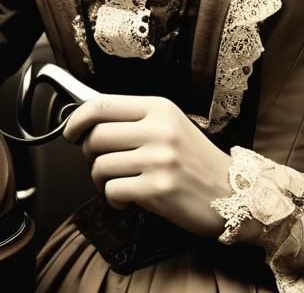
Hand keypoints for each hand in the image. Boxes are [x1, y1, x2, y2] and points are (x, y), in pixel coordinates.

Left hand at [64, 94, 236, 237]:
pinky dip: (114, 199)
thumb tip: (88, 122)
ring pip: (100, 166)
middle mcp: (158, 129)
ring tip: (119, 183)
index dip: (78, 118)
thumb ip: (134, 120)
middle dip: (89, 154)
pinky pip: (112, 191)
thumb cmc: (195, 160)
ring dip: (101, 180)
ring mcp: (158, 159)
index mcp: (159, 107)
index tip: (70, 131)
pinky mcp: (157, 190)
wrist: (233, 192)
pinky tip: (129, 199)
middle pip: (96, 136)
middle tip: (101, 162)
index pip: (102, 104)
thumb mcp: (169, 126)